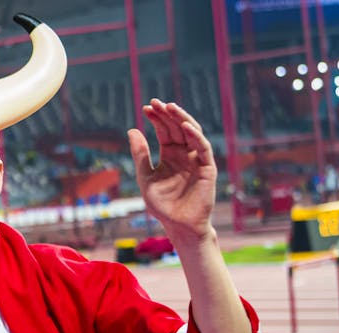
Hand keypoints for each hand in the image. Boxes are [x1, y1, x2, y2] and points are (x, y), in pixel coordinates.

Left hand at [127, 99, 217, 242]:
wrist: (178, 225)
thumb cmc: (162, 205)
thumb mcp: (145, 177)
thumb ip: (140, 155)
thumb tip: (131, 130)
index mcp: (170, 155)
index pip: (164, 131)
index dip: (156, 118)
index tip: (145, 108)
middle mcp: (184, 154)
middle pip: (177, 128)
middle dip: (167, 114)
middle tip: (155, 102)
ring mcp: (196, 159)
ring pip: (191, 132)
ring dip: (181, 118)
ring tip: (169, 107)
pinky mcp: (207, 167)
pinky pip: (202, 148)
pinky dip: (195, 136)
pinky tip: (184, 126)